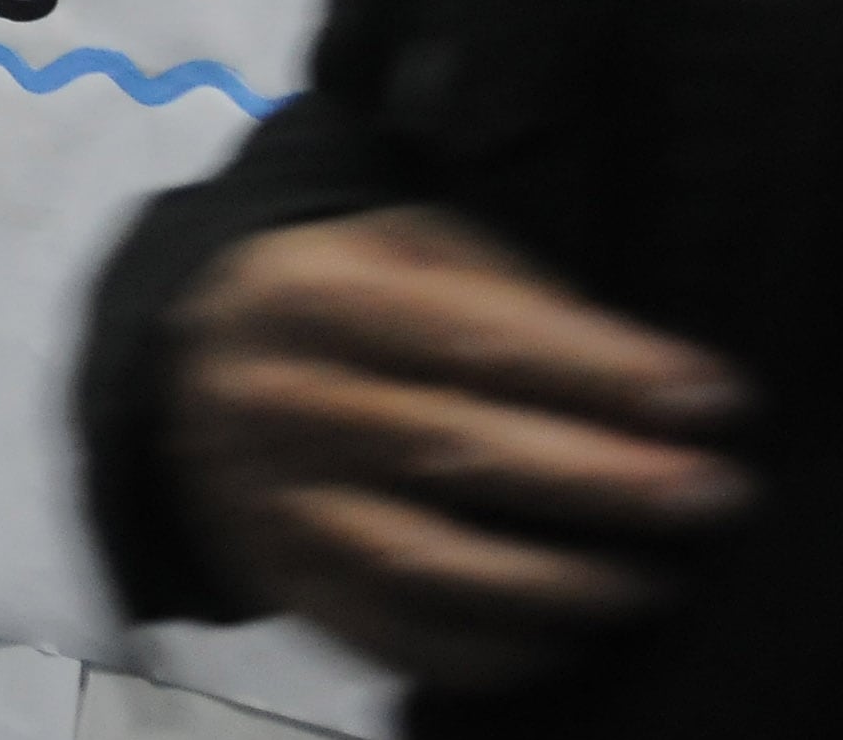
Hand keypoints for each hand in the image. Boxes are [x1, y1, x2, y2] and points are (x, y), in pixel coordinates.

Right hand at [167, 205, 751, 689]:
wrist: (184, 360)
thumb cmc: (329, 292)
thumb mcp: (399, 242)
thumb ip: (506, 291)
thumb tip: (636, 376)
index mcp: (308, 293)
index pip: (468, 335)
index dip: (594, 369)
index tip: (705, 394)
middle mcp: (276, 397)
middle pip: (450, 446)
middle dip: (597, 476)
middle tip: (706, 493)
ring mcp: (269, 496)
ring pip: (418, 555)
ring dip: (549, 579)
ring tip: (646, 581)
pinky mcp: (276, 573)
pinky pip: (385, 631)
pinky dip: (484, 648)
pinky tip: (564, 636)